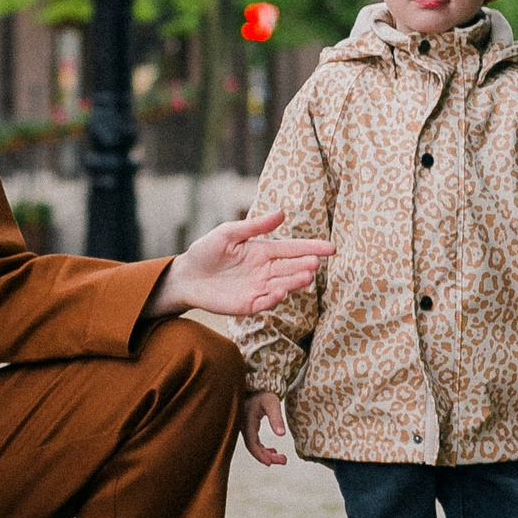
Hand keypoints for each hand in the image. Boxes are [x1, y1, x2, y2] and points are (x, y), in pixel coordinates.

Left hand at [150, 211, 333, 317]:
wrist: (186, 276)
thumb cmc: (207, 251)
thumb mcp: (229, 233)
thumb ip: (254, 226)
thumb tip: (281, 213)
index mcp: (263, 251)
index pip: (293, 249)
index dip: (312, 248)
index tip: (331, 248)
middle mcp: (266, 270)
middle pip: (291, 268)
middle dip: (304, 266)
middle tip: (315, 263)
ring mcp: (259, 288)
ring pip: (283, 285)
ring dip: (295, 282)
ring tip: (307, 277)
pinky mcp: (248, 304)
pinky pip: (266, 302)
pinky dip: (275, 298)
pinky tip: (281, 292)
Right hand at [238, 392, 289, 465]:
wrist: (258, 385)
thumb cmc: (264, 392)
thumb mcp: (272, 403)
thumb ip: (276, 418)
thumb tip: (281, 434)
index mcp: (247, 422)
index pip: (252, 444)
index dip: (260, 455)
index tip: (270, 463)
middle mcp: (243, 426)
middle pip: (254, 447)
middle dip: (268, 457)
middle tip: (283, 461)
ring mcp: (245, 426)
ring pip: (254, 445)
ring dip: (267, 453)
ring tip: (281, 458)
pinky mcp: (249, 425)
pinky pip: (254, 441)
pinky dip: (263, 448)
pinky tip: (273, 451)